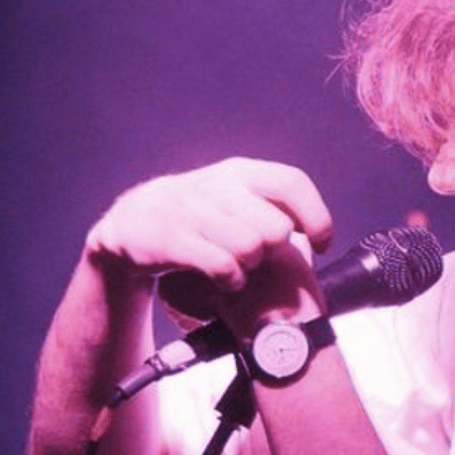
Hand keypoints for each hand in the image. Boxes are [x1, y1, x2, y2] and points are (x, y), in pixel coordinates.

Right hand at [84, 157, 334, 337]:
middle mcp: (216, 184)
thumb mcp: (237, 204)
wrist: (131, 227)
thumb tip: (319, 238)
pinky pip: (222, 265)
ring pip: (251, 248)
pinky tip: (225, 281)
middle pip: (276, 228)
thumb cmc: (200, 222)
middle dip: (275, 252)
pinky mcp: (168, 237)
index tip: (322, 245)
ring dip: (250, 267)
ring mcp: (189, 209)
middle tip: (259, 259)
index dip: (316, 217)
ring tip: (238, 269)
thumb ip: (274, 211)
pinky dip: (231, 280)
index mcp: (240, 173)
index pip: (293, 183)